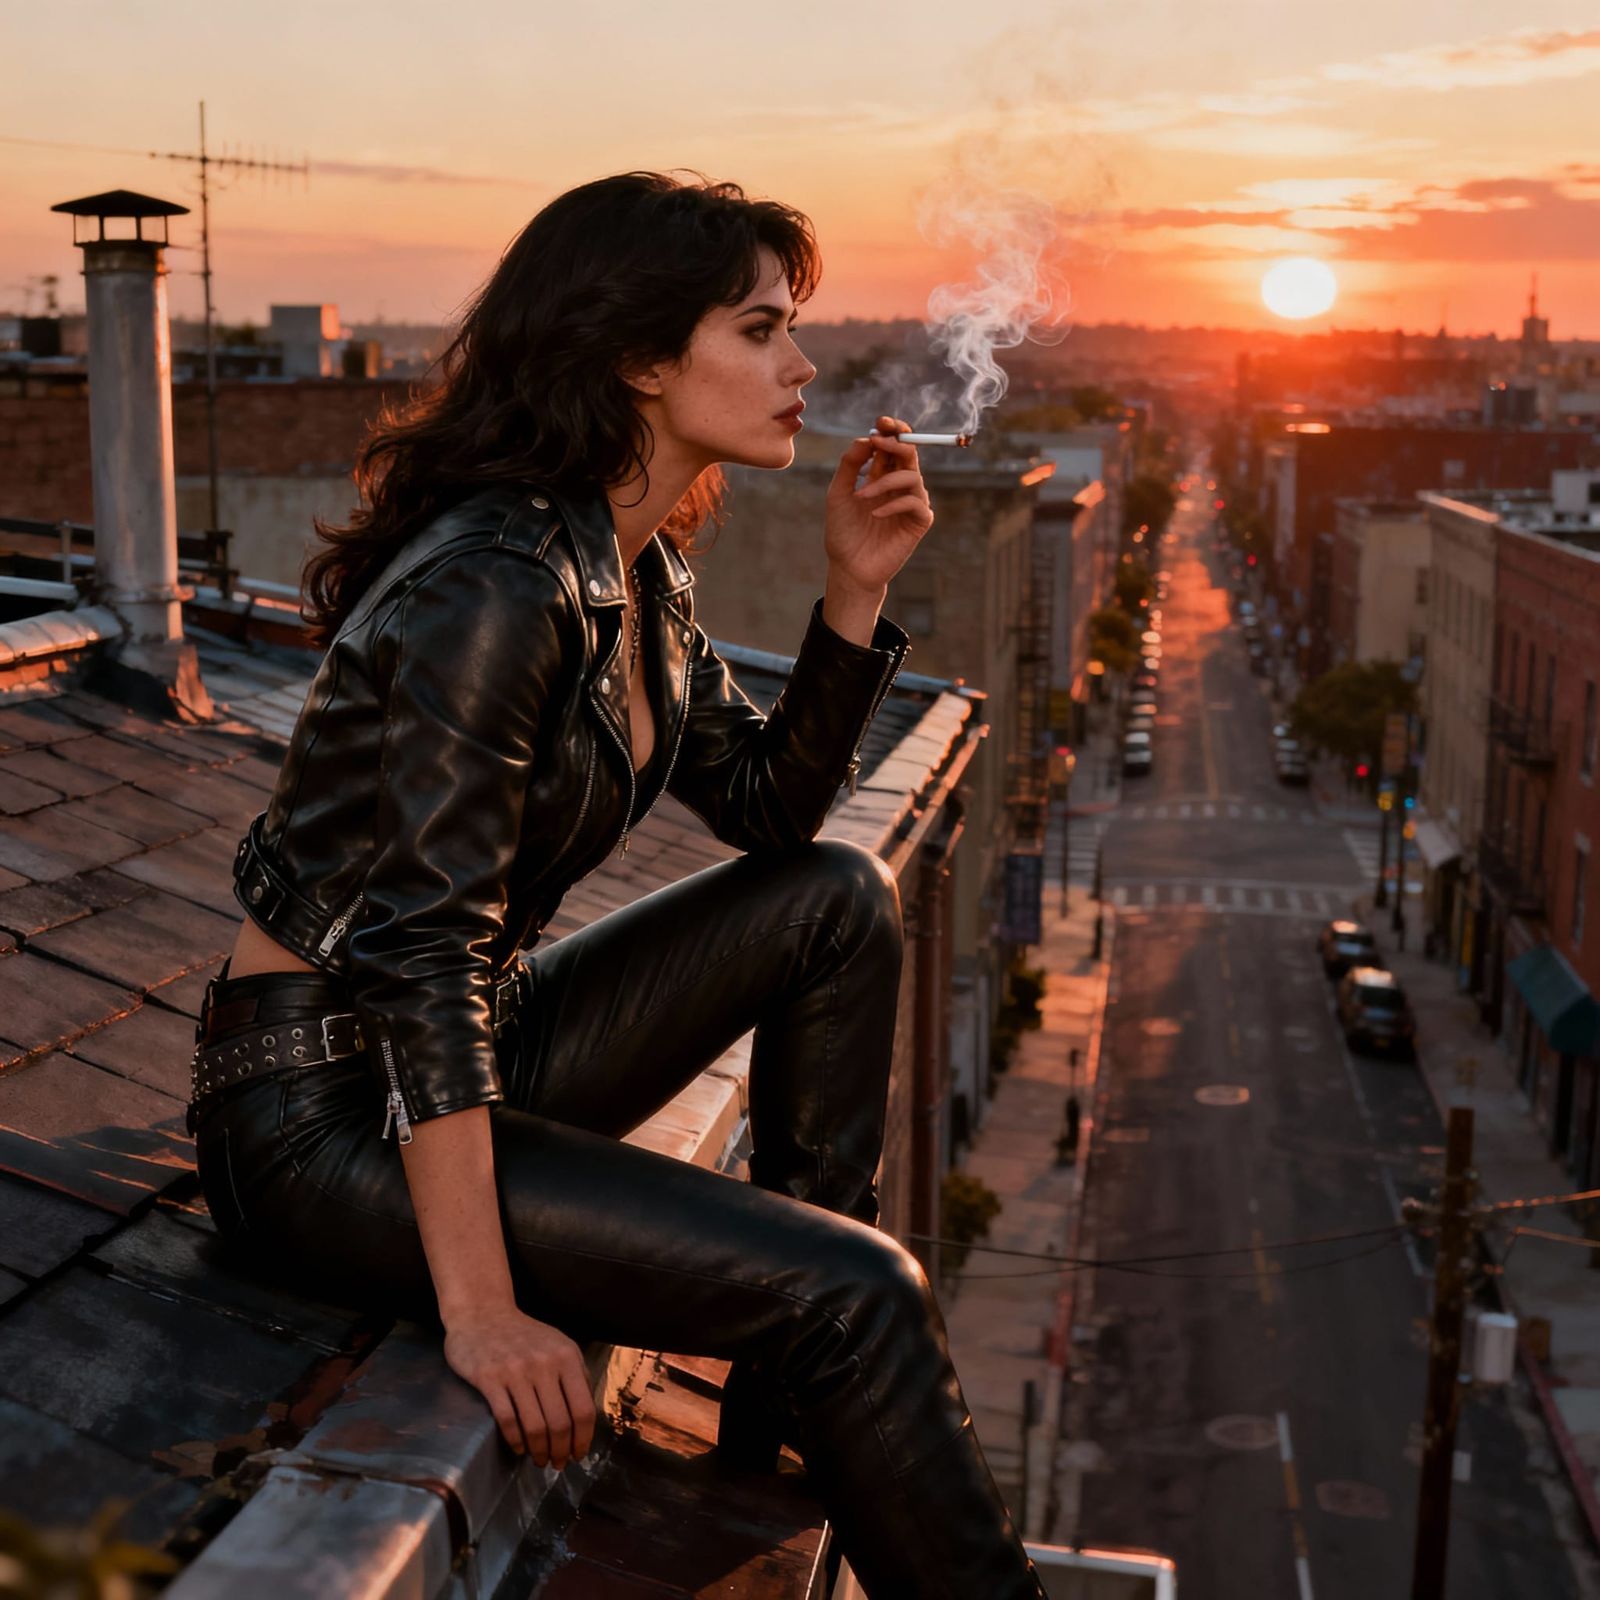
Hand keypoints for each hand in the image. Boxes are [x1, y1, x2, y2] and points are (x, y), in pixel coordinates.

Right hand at [443, 1306, 596, 1467]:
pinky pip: (507, 1420)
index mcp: (567, 1357)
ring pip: (535, 1426)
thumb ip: (576, 1374)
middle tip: (557, 1464)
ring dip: (539, 1451)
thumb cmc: (524, 1335)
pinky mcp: (489, 1378)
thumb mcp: (558, 1345)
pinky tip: (518, 1448)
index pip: (583, 1409)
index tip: (578, 1455)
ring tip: (539, 1459)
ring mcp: (516, 1371)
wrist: (483, 1313)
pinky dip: (515, 1441)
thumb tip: (587, 1416)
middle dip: (561, 1451)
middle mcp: (544, 1363)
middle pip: (560, 1423)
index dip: (583, 1439)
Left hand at [824, 413, 934, 595]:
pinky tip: (875, 514)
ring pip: (911, 476)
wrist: (848, 567)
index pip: (894, 445)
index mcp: (882, 475)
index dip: (892, 430)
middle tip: (880, 440)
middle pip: (909, 454)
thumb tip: (866, 438)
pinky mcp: (919, 522)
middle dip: (897, 442)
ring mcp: (911, 503)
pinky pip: (915, 502)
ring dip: (885, 482)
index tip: (880, 422)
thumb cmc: (843, 531)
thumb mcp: (839, 493)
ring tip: (861, 496)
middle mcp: (899, 486)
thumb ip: (850, 465)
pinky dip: (894, 504)